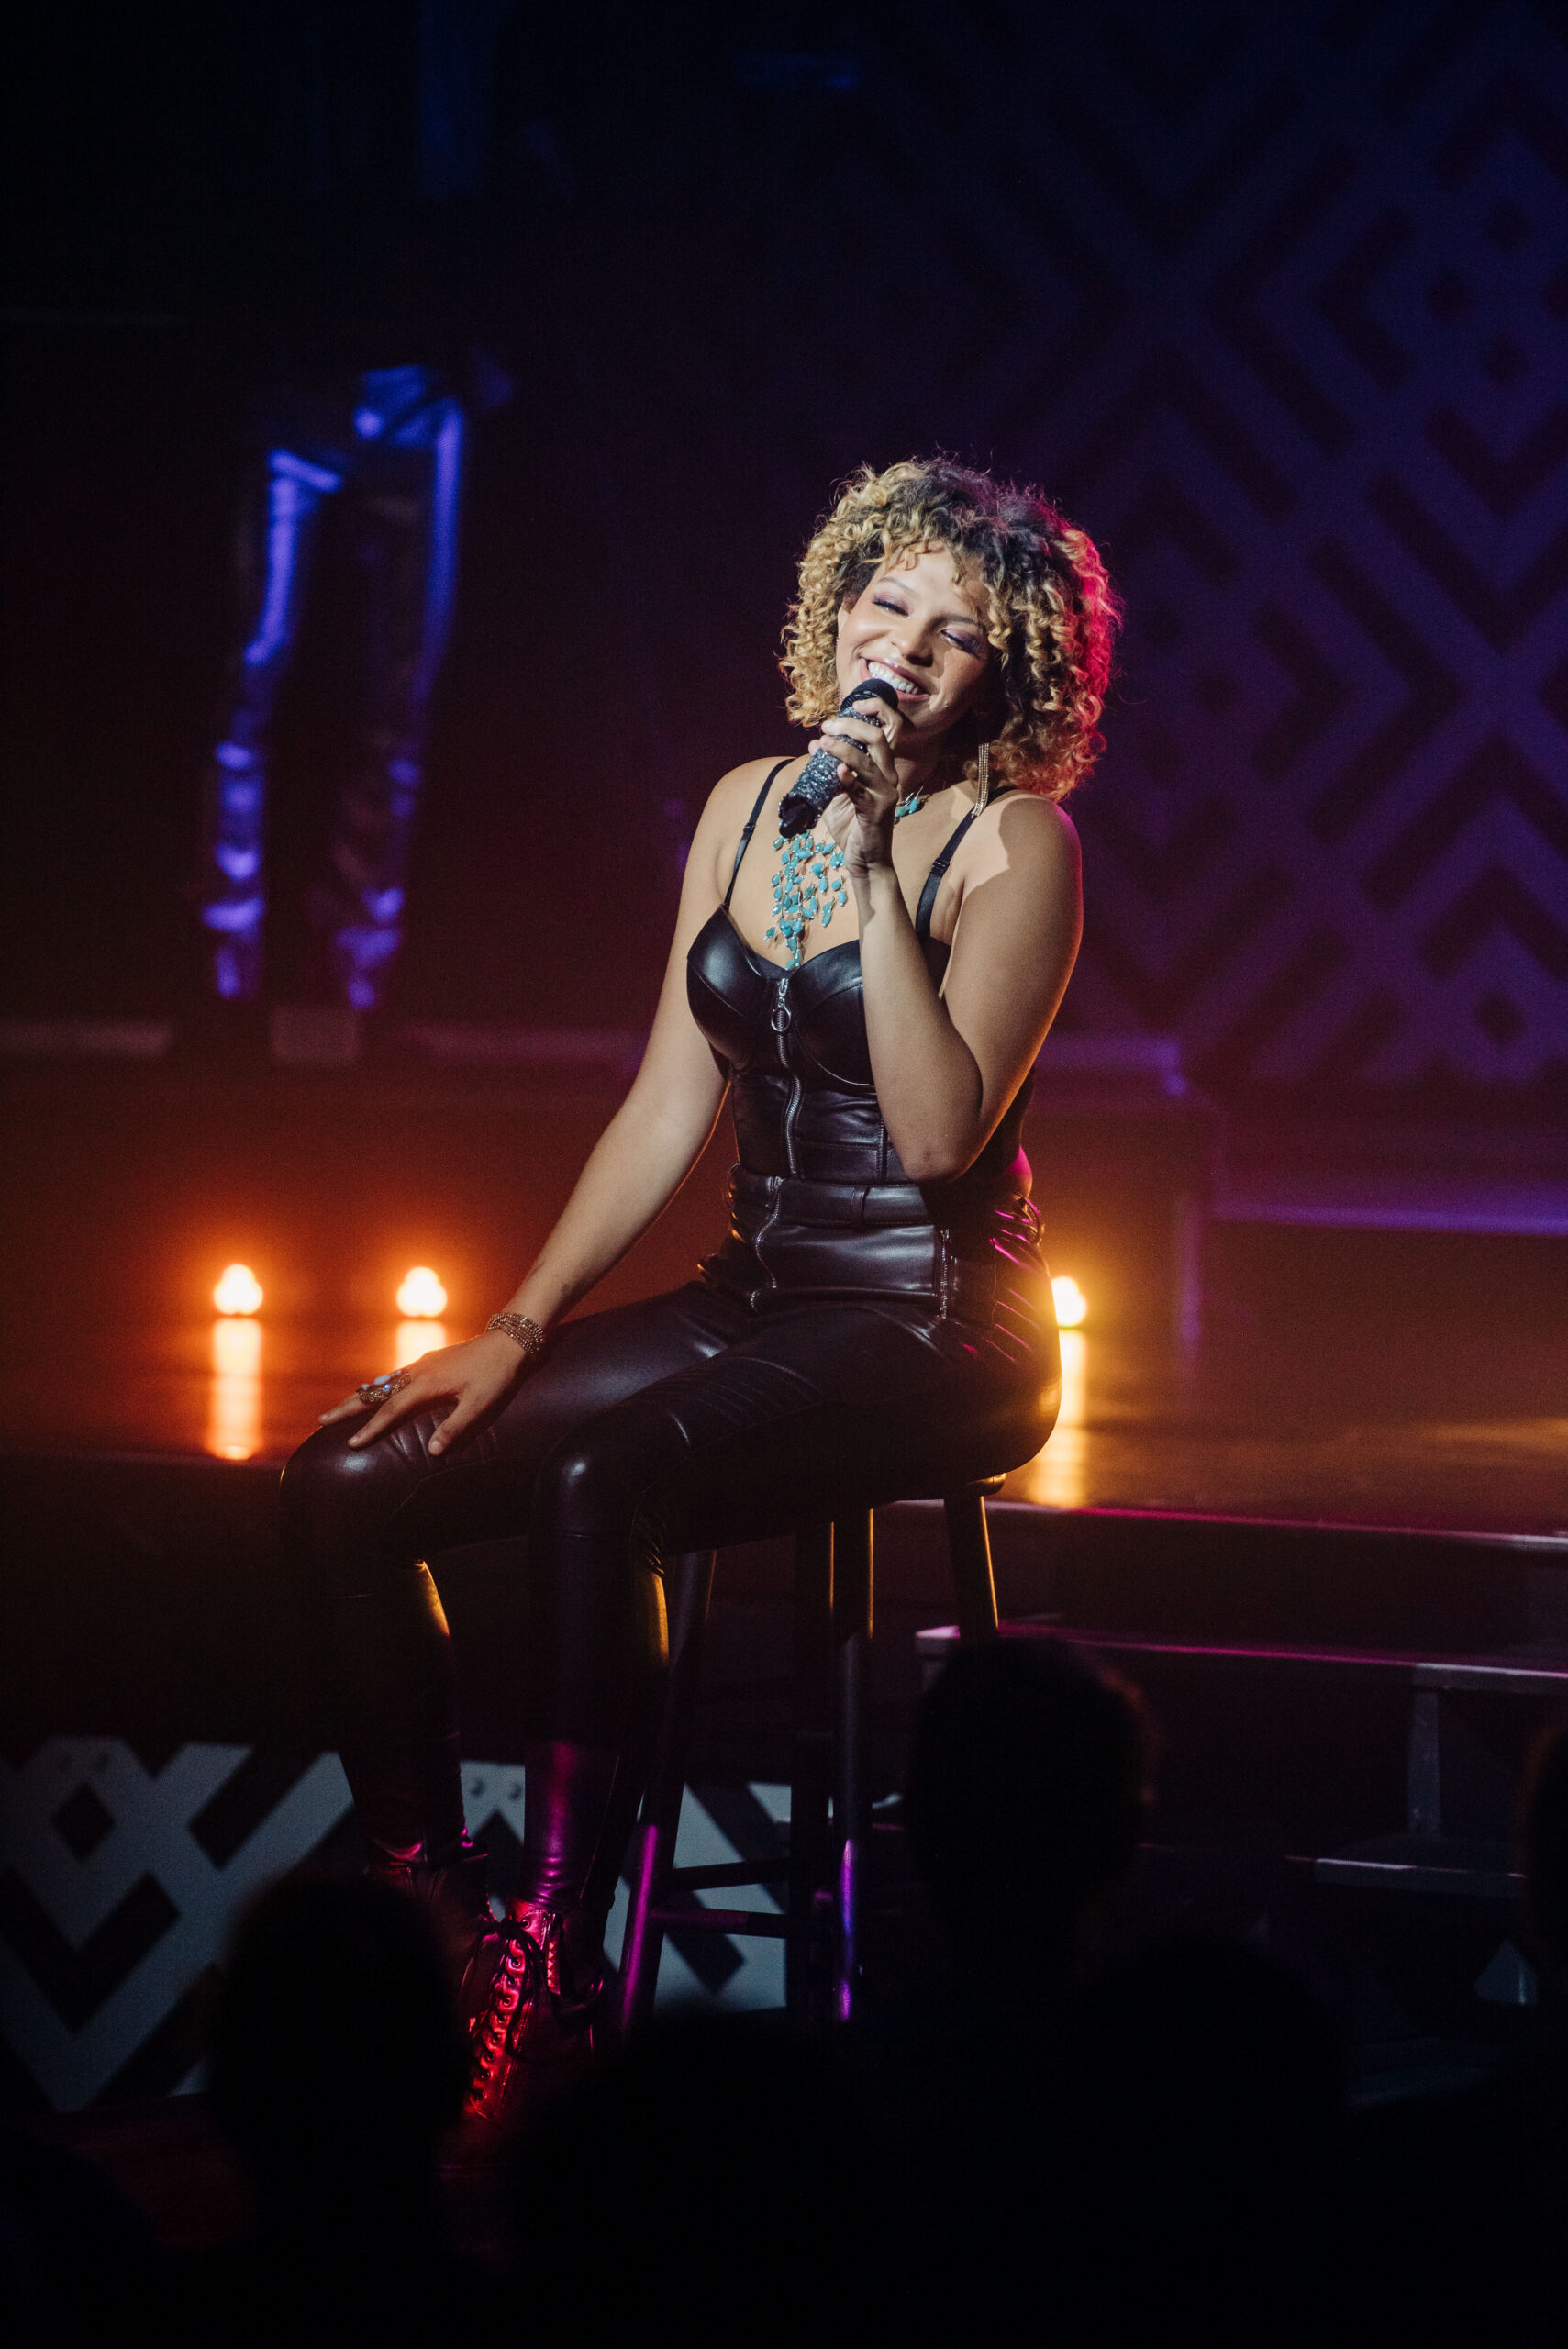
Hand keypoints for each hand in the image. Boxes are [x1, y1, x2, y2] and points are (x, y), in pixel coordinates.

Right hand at [319, 1330, 533, 1456]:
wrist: (509, 1341)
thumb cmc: (497, 1375)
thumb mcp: (481, 1404)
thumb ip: (456, 1427)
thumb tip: (433, 1450)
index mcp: (427, 1385)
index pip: (391, 1410)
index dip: (371, 1428)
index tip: (350, 1443)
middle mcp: (418, 1372)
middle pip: (375, 1392)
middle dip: (348, 1407)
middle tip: (322, 1421)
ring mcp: (422, 1364)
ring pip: (382, 1382)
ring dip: (361, 1396)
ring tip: (341, 1409)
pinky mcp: (429, 1361)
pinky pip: (395, 1376)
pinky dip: (378, 1386)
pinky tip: (377, 1391)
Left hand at [812, 705, 902, 878]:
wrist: (864, 861)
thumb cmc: (852, 826)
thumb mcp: (837, 792)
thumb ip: (828, 769)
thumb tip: (815, 743)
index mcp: (883, 768)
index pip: (890, 728)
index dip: (876, 710)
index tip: (851, 706)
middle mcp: (889, 777)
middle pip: (879, 737)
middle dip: (852, 725)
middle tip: (827, 726)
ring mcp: (886, 794)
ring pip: (869, 760)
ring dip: (843, 748)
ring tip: (823, 742)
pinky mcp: (876, 811)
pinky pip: (861, 790)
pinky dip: (848, 779)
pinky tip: (835, 771)